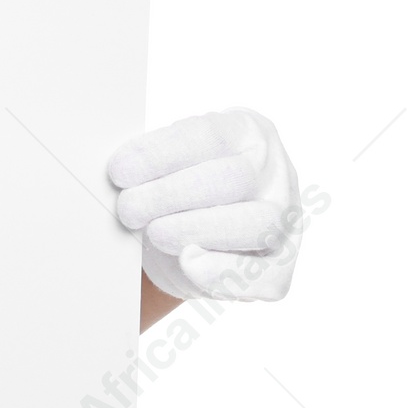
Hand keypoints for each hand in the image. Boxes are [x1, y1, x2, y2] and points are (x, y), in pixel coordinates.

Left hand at [106, 107, 301, 301]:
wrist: (191, 232)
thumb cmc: (178, 185)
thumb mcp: (170, 160)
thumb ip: (155, 161)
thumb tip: (122, 169)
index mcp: (246, 131)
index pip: (206, 136)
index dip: (160, 154)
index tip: (119, 171)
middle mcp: (275, 173)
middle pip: (231, 180)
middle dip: (170, 195)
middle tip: (128, 208)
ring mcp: (287, 221)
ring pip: (255, 224)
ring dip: (194, 230)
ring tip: (154, 233)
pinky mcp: (282, 267)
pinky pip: (264, 276)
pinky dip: (224, 272)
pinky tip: (190, 262)